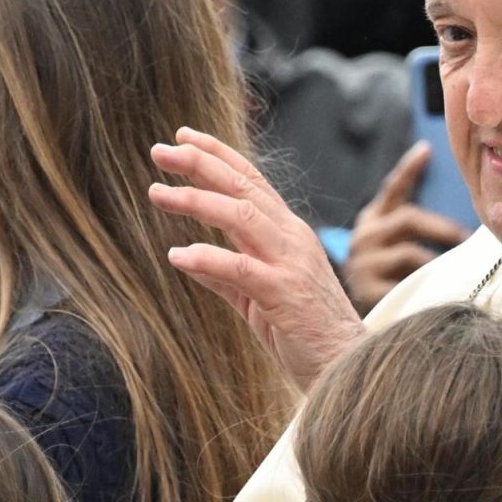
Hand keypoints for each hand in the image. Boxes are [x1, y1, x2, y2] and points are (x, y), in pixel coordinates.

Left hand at [149, 127, 365, 389]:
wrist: (345, 364)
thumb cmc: (304, 332)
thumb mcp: (258, 297)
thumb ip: (226, 275)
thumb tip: (186, 256)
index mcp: (288, 233)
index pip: (252, 181)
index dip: (218, 155)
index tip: (182, 137)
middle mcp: (292, 238)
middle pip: (244, 187)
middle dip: (201, 164)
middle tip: (160, 150)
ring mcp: (291, 263)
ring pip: (242, 217)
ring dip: (197, 200)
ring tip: (157, 193)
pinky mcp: (285, 294)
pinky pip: (241, 269)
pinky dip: (207, 259)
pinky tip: (177, 254)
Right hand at [345, 142, 469, 313]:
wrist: (347, 328)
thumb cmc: (389, 285)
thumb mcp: (399, 253)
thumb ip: (418, 232)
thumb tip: (464, 225)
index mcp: (371, 223)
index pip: (392, 190)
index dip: (408, 169)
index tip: (426, 149)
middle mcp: (362, 239)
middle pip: (408, 219)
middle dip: (442, 227)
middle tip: (468, 238)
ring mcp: (362, 265)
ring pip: (410, 254)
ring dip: (438, 263)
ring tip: (460, 273)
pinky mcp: (366, 291)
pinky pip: (407, 285)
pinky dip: (428, 288)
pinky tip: (441, 294)